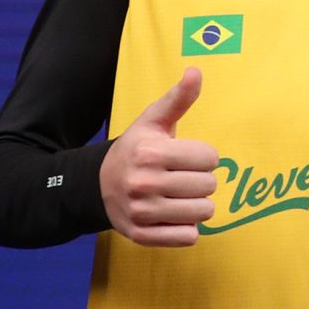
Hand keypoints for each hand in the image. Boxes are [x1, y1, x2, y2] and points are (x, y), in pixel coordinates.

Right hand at [100, 67, 217, 246]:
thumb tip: (196, 71)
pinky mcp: (142, 236)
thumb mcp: (153, 121)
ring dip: (198, 205)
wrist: (98, 185)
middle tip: (182, 177)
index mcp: (151, 153)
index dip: (204, 157)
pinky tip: (172, 215)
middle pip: (209, 186)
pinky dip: (186, 228)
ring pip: (204, 213)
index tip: (186, 157)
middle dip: (201, 180)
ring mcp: (142, 212)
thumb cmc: (136, 150)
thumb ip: (178, 99)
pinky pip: (188, 237)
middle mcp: (144, 183)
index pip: (210, 158)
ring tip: (180, 196)